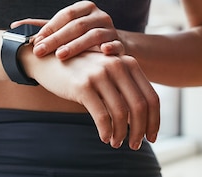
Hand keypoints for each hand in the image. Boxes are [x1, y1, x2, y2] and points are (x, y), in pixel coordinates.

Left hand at [11, 1, 125, 59]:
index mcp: (84, 8)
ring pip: (93, 36)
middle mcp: (99, 15)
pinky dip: (111, 48)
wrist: (110, 44)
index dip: (50, 28)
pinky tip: (103, 53)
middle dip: (56, 40)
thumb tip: (13, 27)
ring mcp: (111, 29)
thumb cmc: (80, 36)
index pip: (65, 15)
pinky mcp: (121, 44)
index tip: (35, 41)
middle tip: (40, 51)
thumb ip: (41, 27)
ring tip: (61, 55)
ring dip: (76, 46)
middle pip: (76, 26)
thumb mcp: (63, 29)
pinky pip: (116, 46)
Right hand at [26, 50, 159, 148]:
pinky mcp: (83, 85)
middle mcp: (116, 65)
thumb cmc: (79, 68)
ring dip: (122, 134)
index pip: (151, 96)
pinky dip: (106, 131)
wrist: (47, 57)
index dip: (154, 120)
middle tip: (136, 144)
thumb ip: (124, 85)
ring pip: (122, 114)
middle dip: (140, 130)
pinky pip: (102, 116)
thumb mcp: (106, 70)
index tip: (152, 136)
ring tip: (116, 142)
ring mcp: (99, 74)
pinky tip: (105, 138)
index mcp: (127, 62)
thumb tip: (142, 118)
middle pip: (140, 106)